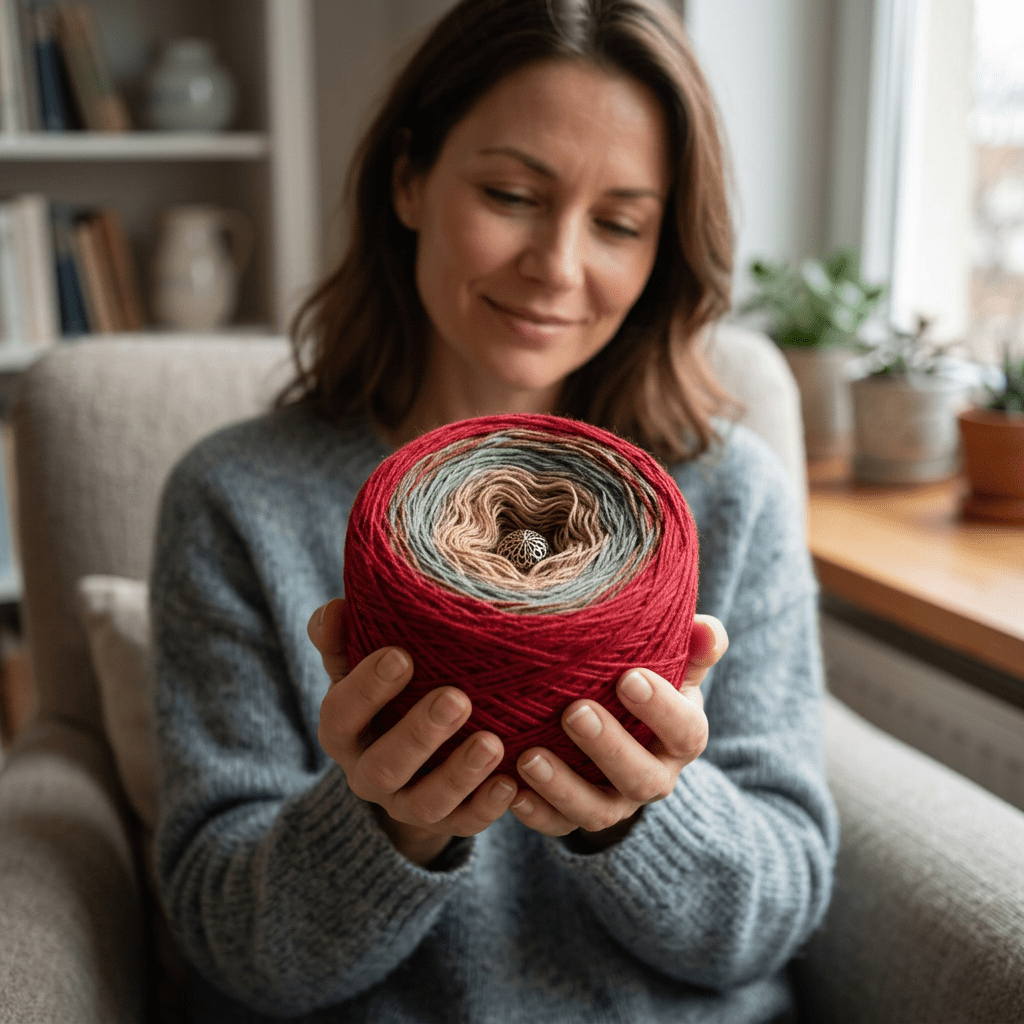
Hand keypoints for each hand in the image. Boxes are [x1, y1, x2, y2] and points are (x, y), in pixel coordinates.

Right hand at [309, 598, 517, 866]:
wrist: (405, 762)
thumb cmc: (386, 696)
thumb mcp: (358, 669)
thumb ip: (343, 640)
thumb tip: (333, 608)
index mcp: (343, 732)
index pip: (342, 714)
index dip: (368, 689)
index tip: (401, 656)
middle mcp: (368, 774)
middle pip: (384, 766)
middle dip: (419, 734)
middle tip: (456, 699)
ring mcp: (406, 804)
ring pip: (426, 803)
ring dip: (459, 775)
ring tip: (492, 743)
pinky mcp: (446, 823)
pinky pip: (465, 823)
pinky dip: (488, 807)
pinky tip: (512, 783)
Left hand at [509, 614, 727, 848]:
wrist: (623, 727)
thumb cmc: (646, 683)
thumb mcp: (676, 666)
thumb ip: (694, 647)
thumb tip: (708, 631)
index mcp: (682, 739)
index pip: (686, 731)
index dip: (661, 709)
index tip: (629, 678)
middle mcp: (654, 777)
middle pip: (641, 778)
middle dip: (608, 747)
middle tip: (574, 712)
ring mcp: (616, 802)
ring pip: (598, 811)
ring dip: (563, 787)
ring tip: (529, 757)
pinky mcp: (576, 817)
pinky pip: (558, 826)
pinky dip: (536, 814)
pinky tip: (512, 793)